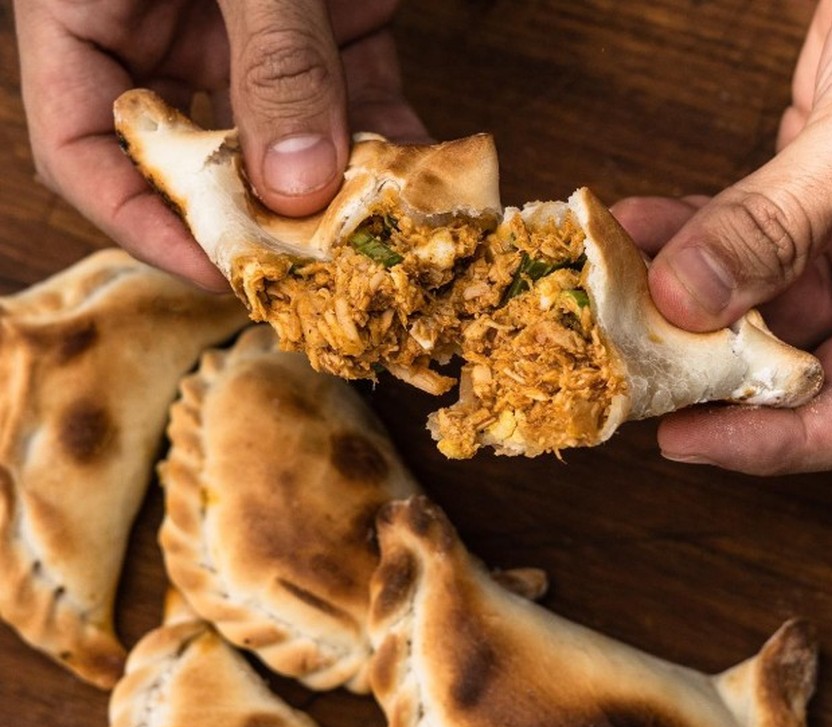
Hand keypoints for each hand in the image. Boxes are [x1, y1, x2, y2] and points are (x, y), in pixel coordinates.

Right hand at [13, 0, 427, 289]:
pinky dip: (387, 143)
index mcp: (85, 12)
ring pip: (284, 142)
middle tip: (315, 273)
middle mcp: (163, 36)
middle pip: (197, 161)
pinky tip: (425, 183)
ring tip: (382, 242)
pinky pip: (351, 102)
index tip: (216, 267)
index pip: (83, 150)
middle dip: (257, 222)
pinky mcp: (324, 28)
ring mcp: (247, 37)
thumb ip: (271, 53)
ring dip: (337, 194)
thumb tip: (298, 183)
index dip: (141, 224)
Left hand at [612, 0, 831, 473]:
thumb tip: (683, 298)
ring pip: (763, 310)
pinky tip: (639, 230)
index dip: (780, 441)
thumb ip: (784, 224)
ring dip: (685, 302)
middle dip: (714, 372)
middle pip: (810, 374)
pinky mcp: (823, 209)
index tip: (687, 439)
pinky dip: (692, 238)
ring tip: (616, 293)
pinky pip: (748, 244)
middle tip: (634, 371)